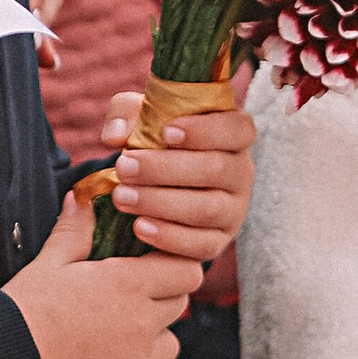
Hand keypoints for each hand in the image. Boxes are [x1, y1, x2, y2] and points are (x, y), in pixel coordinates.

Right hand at [6, 184, 187, 358]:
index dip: (171, 265)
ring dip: (152, 339)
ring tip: (118, 336)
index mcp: (129, 285)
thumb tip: (84, 199)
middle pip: (179, 305)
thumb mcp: (48, 262)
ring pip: (169, 347)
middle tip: (126, 299)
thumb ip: (75, 230)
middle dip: (160, 298)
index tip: (151, 266)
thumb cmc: (25, 309)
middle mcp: (144, 325)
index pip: (186, 270)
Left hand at [102, 93, 255, 266]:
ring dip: (161, 203)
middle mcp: (240, 173)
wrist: (155, 185)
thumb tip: (117, 136)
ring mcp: (234, 210)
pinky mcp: (218, 241)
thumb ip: (127, 113)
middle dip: (165, 169)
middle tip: (124, 167)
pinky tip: (139, 227)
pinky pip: (202, 245)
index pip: (238, 129)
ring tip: (122, 197)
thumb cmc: (155, 142)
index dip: (206, 130)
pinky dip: (170, 237)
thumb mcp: (140, 117)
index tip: (166, 132)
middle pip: (216, 170)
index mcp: (232, 136)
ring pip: (207, 209)